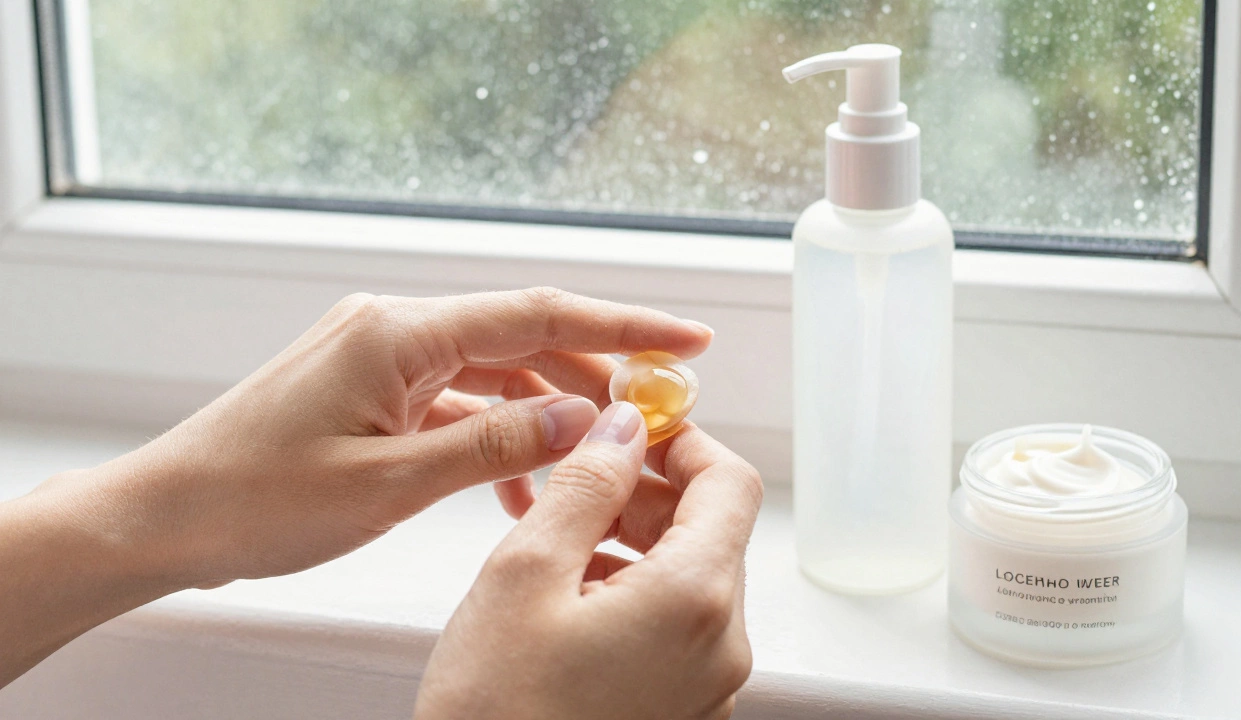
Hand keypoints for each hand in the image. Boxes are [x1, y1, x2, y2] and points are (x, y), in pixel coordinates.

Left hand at [62, 288, 713, 589]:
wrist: (164, 517)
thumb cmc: (253, 500)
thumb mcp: (390, 483)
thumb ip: (493, 443)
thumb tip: (580, 418)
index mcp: (399, 332)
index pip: (538, 315)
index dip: (623, 327)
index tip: (685, 340)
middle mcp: (393, 328)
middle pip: (523, 339)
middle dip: (594, 377)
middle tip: (656, 418)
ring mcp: (380, 357)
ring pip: (494, 373)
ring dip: (546, 414)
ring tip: (595, 463)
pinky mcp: (370, 389)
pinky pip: (455, 400)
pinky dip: (496, 434)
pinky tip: (518, 482)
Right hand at [415, 404, 763, 719]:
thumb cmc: (494, 716)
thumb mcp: (525, 575)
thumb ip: (584, 486)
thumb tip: (623, 428)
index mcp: (695, 600)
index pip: (729, 483)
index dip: (682, 440)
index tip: (631, 425)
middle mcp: (721, 647)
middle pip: (709, 530)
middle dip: (644, 491)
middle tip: (573, 478)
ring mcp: (706, 688)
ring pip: (687, 579)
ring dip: (630, 540)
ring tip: (553, 537)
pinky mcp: (680, 714)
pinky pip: (672, 629)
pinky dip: (629, 592)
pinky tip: (565, 595)